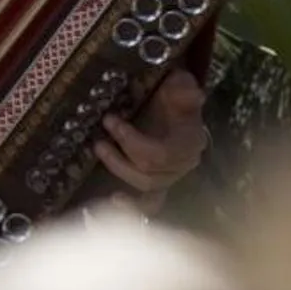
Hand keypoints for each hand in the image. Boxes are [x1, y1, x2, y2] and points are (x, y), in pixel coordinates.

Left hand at [91, 69, 208, 202]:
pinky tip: (114, 199)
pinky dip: (133, 205)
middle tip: (98, 141)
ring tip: (99, 150)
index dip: (131, 141)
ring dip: (119, 170)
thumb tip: (192, 92)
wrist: (178, 102)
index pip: (160, 154)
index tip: (109, 120)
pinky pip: (149, 203)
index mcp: (189, 143)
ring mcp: (171, 176)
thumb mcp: (181, 85)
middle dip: (119, 158)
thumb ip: (185, 90)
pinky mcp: (159, 182)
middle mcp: (182, 164)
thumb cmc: (176, 94)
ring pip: (147, 187)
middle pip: (150, 174)